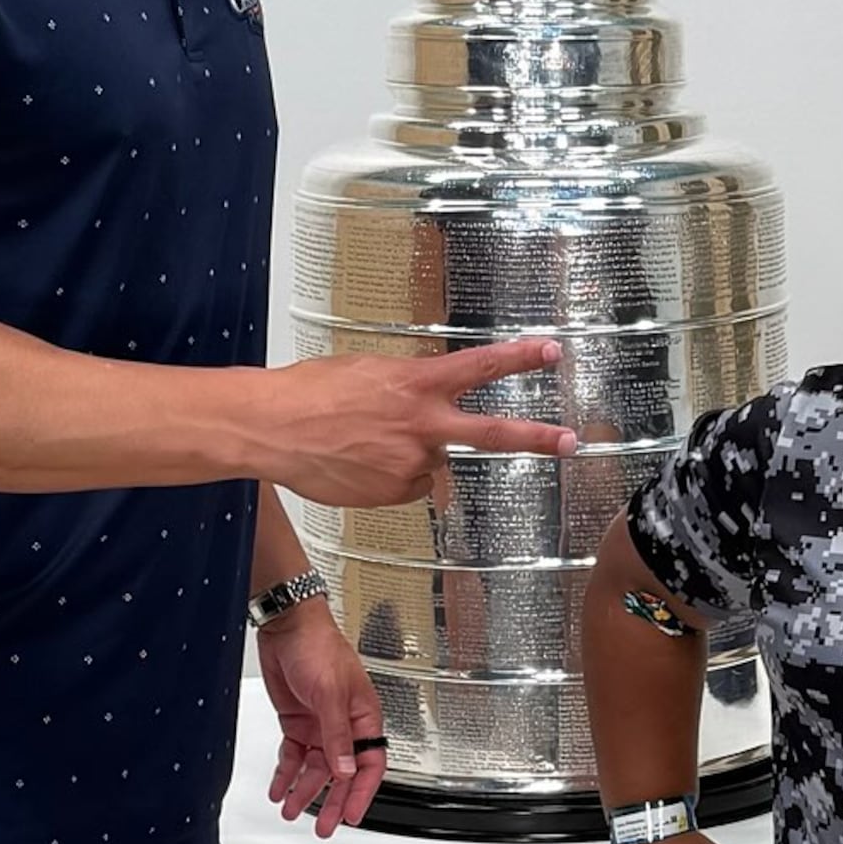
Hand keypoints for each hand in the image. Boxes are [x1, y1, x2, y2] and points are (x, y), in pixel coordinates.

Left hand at [256, 593, 387, 835]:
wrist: (287, 625)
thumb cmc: (319, 646)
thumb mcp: (330, 694)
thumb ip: (336, 735)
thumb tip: (344, 770)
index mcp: (363, 717)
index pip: (369, 764)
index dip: (361, 792)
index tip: (350, 815)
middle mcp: (343, 725)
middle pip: (341, 773)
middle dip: (331, 801)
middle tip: (325, 827)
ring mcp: (319, 724)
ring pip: (315, 768)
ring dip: (303, 790)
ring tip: (291, 810)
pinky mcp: (297, 721)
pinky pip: (294, 755)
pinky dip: (286, 773)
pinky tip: (279, 787)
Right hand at [263, 333, 576, 508]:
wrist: (273, 428)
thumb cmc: (310, 393)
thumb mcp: (367, 373)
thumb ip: (407, 389)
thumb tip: (423, 407)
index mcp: (415, 383)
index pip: (479, 367)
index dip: (519, 357)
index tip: (551, 349)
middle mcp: (421, 425)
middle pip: (490, 434)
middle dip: (535, 437)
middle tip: (569, 441)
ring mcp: (410, 463)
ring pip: (431, 461)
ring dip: (410, 453)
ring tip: (363, 441)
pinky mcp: (393, 493)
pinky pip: (407, 485)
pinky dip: (390, 476)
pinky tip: (358, 463)